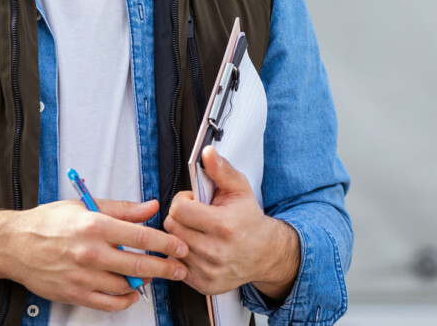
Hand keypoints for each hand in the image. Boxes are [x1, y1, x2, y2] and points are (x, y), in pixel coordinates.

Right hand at [0, 198, 188, 311]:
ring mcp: (83, 276)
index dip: (165, 243)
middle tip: (179, 268)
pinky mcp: (75, 293)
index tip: (179, 246)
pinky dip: (125, 300)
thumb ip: (122, 209)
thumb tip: (149, 207)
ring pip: (126, 285)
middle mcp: (90, 252)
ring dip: (144, 282)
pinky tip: (131, 292)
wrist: (15, 244)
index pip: (140, 236)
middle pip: (139, 264)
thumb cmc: (47, 223)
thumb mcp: (85, 205)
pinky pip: (109, 303)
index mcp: (94, 226)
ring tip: (150, 275)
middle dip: (165, 267)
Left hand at [164, 146, 299, 299]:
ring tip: (196, 231)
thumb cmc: (248, 219)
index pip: (179, 210)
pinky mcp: (204, 284)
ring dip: (180, 236)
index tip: (193, 201)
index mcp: (223, 226)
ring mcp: (209, 271)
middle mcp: (215, 251)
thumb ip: (220, 169)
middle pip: (172, 227)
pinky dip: (182, 254)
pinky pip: (176, 264)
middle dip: (179, 217)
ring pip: (172, 246)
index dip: (183, 201)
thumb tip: (206, 152)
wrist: (264, 253)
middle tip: (194, 216)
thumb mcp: (239, 188)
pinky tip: (196, 247)